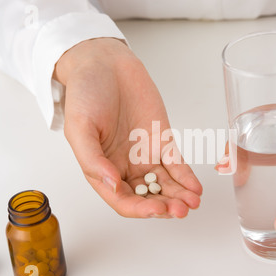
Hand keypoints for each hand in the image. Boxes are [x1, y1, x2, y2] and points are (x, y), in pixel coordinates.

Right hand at [54, 38, 202, 217]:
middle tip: (180, 210)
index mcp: (102, 169)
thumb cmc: (85, 94)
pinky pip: (176, 164)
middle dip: (164, 206)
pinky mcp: (162, 141)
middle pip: (147, 196)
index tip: (157, 209)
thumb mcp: (80, 128)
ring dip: (179, 196)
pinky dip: (186, 177)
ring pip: (165, 184)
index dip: (140, 209)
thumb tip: (112, 185)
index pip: (123, 200)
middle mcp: (125, 167)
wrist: (105, 64)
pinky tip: (195, 188)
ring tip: (192, 203)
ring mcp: (145, 155)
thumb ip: (93, 160)